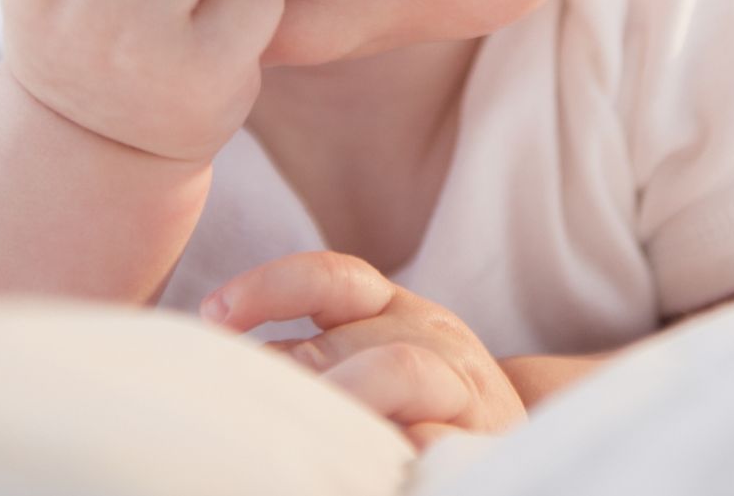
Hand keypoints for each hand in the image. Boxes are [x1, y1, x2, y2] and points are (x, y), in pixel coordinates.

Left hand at [201, 251, 526, 448]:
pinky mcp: (482, 438)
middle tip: (248, 401)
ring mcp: (462, 387)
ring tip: (311, 427)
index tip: (214, 315)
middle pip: (348, 336)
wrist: (519, 432)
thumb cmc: (421, 399)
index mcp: (394, 309)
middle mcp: (430, 334)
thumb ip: (312, 354)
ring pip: (401, 368)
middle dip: (295, 367)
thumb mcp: (370, 354)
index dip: (267, 289)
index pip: (328, 278)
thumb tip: (224, 364)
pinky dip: (411, 442)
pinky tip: (383, 455)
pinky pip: (443, 436)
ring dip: (349, 392)